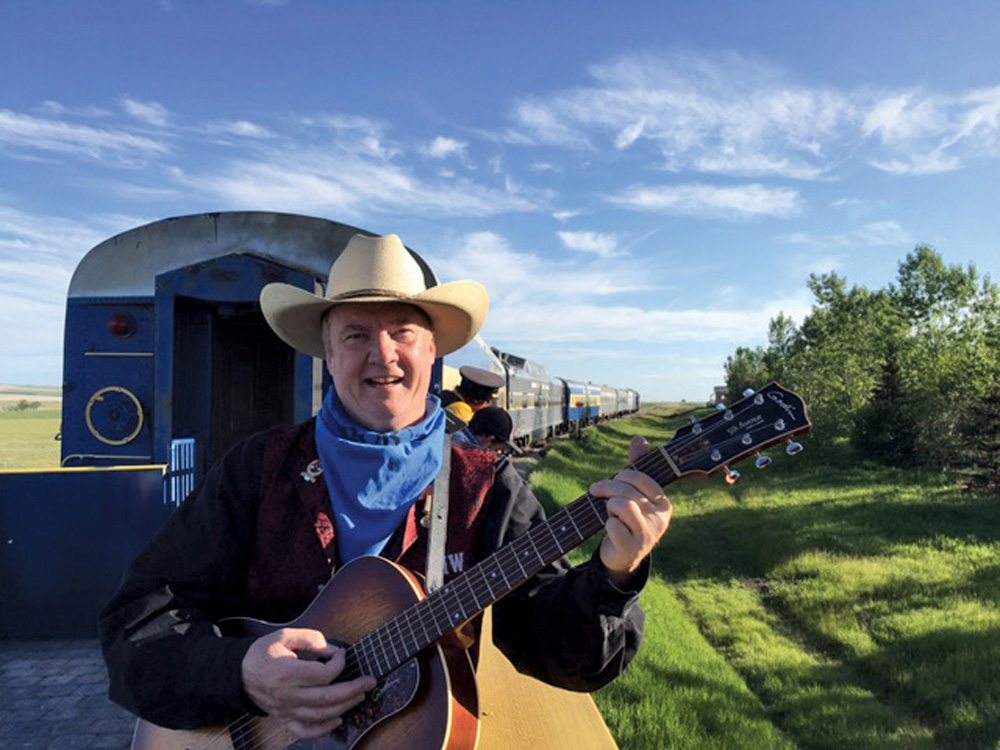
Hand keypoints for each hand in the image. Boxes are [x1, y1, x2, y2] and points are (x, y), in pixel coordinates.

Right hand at [241, 628, 376, 738]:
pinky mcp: (285, 719)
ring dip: (345, 707)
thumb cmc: (262, 653)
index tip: (342, 653)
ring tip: (360, 695)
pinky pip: (305, 731)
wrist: (239, 675)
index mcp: (286, 674)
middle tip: (370, 681)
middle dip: (353, 690)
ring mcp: (286, 710)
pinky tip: (338, 720)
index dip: (338, 663)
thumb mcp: (283, 636)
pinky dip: (323, 729)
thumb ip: (309, 638)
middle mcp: (287, 696)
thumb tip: (330, 649)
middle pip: (327, 698)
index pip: (322, 674)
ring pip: (321, 716)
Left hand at [588, 436, 671, 585]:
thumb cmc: (628, 519)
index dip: (621, 475)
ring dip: (608, 506)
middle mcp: (660, 518)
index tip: (610, 480)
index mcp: (664, 502)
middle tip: (595, 491)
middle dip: (606, 488)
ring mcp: (648, 534)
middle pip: (627, 490)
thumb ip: (638, 466)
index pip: (641, 477)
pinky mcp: (632, 547)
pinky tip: (610, 529)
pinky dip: (606, 523)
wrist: (623, 556)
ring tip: (608, 511)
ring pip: (622, 505)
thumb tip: (639, 439)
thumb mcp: (633, 492)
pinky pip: (613, 525)